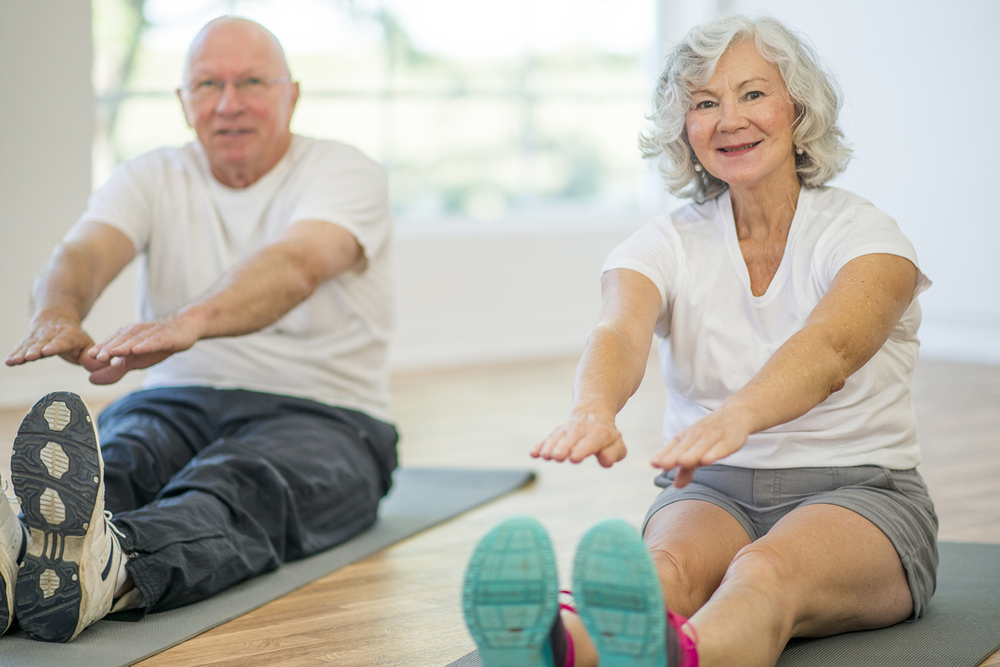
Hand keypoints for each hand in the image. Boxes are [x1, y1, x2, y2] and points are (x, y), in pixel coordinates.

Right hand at [6, 317, 94, 366]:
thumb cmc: (75, 337)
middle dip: (36, 350)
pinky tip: (8, 362)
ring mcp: (38, 337)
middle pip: (42, 344)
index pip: (61, 342)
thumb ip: (91, 356)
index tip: (47, 351)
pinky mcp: (28, 341)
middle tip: (31, 357)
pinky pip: (20, 347)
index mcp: (69, 335)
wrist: (57, 317)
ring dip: (22, 353)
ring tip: (15, 361)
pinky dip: (14, 354)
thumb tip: (99, 366)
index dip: (54, 346)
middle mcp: (51, 334)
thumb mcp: (87, 344)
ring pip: (29, 345)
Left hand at [85, 313, 200, 383]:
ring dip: (123, 346)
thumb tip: (91, 379)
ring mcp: (149, 334)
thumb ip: (114, 370)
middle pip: (119, 342)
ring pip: (134, 341)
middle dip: (106, 349)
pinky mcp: (165, 337)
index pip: (108, 345)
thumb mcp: (134, 360)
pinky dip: (145, 345)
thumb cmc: (156, 345)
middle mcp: (134, 333)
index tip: (85, 360)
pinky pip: (154, 341)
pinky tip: (138, 350)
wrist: (183, 327)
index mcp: (124, 337)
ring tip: (113, 353)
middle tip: (95, 358)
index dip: (97, 351)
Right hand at [531, 411, 626, 467]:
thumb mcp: (617, 444)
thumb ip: (614, 453)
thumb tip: (606, 461)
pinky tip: (533, 454)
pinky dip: (540, 445)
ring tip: (545, 456)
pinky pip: (548, 438)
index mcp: (599, 433)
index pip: (591, 441)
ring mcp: (567, 430)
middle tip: (558, 457)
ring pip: (558, 437)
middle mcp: (581, 429)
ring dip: (550, 446)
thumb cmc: (606, 435)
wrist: (592, 412)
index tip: (574, 458)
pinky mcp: (557, 433)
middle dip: (564, 447)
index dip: (583, 448)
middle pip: (571, 437)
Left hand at [650, 406, 751, 487]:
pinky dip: (714, 453)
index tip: (654, 463)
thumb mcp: (697, 450)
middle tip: (664, 465)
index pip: (672, 446)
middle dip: (674, 456)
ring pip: (701, 446)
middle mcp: (697, 435)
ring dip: (692, 454)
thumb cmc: (711, 434)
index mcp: (686, 437)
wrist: (736, 414)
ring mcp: (713, 436)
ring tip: (683, 463)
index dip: (663, 454)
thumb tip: (676, 485)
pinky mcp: (729, 439)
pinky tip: (707, 460)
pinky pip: (721, 447)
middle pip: (684, 447)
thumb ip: (686, 469)